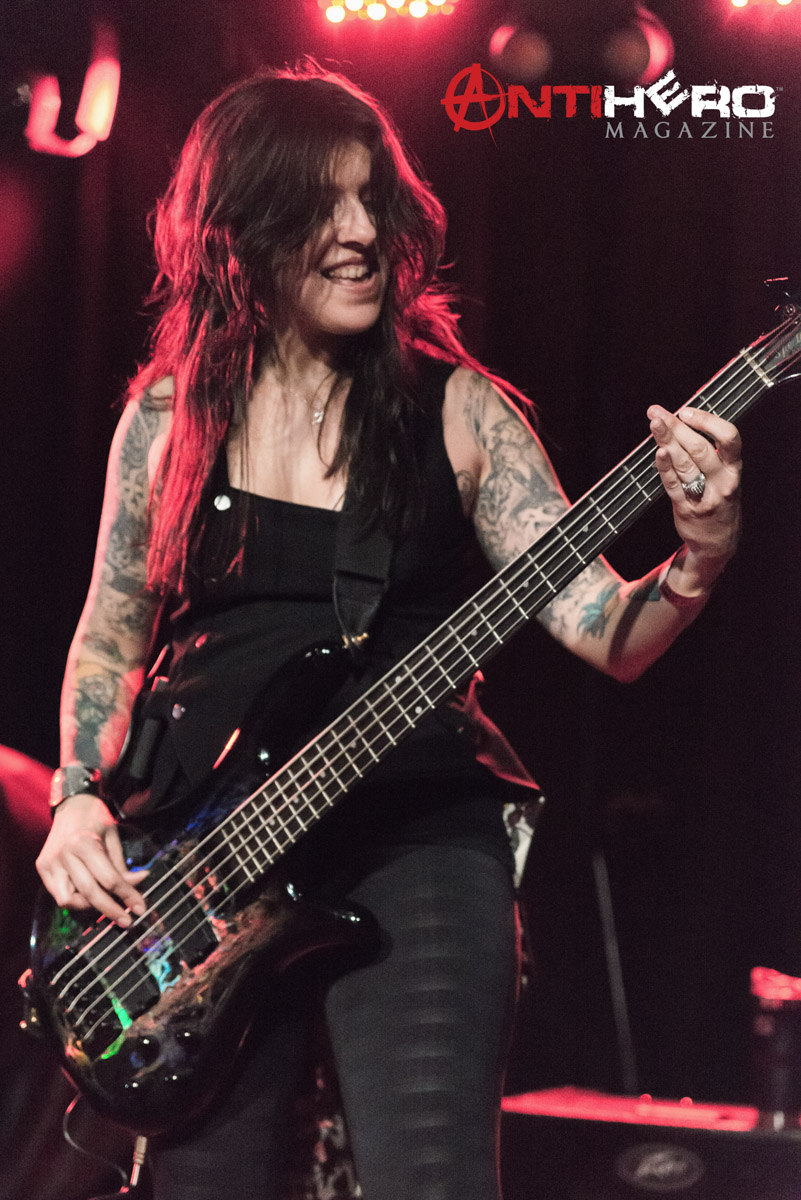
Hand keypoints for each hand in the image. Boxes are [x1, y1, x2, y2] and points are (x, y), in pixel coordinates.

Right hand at [36, 794, 147, 926]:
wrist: (71, 804)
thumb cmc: (95, 818)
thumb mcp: (113, 837)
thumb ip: (122, 864)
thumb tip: (139, 883)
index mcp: (85, 843)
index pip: (109, 879)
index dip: (127, 895)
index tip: (140, 907)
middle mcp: (64, 854)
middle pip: (90, 893)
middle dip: (111, 910)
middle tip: (128, 920)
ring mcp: (50, 862)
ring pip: (69, 900)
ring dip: (88, 906)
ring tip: (104, 903)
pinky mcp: (42, 867)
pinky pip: (58, 894)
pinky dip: (74, 900)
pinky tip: (87, 896)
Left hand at [648, 405, 741, 590]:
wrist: (718, 543)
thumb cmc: (719, 502)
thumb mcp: (725, 478)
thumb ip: (711, 454)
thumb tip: (684, 424)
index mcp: (733, 469)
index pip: (729, 438)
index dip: (708, 422)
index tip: (687, 412)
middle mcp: (721, 482)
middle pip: (700, 448)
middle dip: (677, 427)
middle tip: (657, 412)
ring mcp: (703, 496)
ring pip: (684, 463)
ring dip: (666, 440)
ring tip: (654, 423)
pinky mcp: (685, 508)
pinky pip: (673, 484)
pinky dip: (664, 467)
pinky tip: (658, 452)